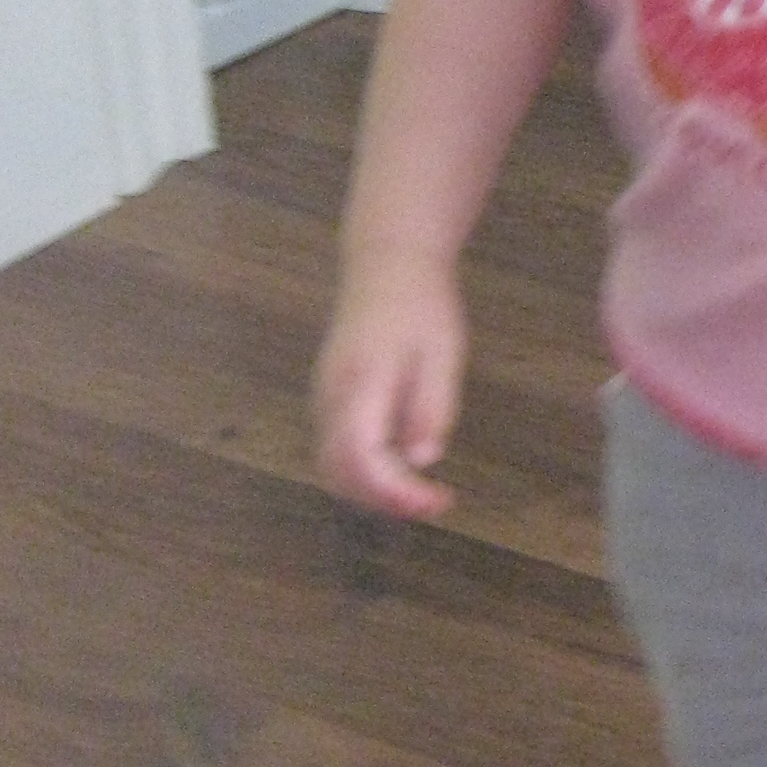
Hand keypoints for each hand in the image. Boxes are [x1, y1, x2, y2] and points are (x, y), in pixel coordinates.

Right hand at [311, 255, 470, 517]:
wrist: (388, 263)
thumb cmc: (422, 306)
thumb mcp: (443, 354)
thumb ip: (432, 408)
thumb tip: (424, 459)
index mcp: (360, 383)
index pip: (362, 458)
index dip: (395, 492)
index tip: (437, 501)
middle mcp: (330, 396)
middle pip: (340, 471)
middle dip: (385, 500)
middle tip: (435, 503)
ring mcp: (324, 396)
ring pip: (333, 465)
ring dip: (373, 490)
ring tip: (421, 494)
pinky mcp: (329, 396)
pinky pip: (336, 448)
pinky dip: (364, 472)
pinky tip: (401, 469)